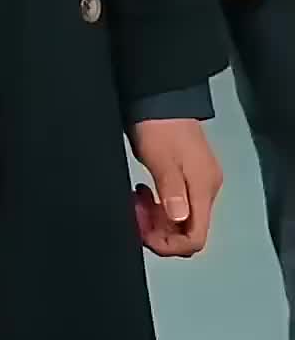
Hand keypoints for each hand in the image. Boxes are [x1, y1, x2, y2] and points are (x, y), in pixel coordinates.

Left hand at [129, 117, 222, 257]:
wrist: (159, 95)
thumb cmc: (158, 124)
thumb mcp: (161, 158)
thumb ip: (171, 191)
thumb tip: (179, 219)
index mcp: (204, 188)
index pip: (195, 237)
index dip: (168, 244)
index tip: (142, 231)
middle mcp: (206, 188)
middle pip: (188, 230)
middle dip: (159, 231)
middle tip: (134, 213)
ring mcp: (198, 180)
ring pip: (180, 218)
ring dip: (157, 218)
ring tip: (135, 201)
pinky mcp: (187, 173)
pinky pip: (176, 203)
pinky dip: (159, 206)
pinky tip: (143, 193)